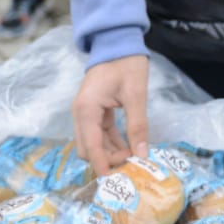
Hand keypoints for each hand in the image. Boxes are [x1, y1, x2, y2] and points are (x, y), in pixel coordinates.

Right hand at [72, 55, 149, 175]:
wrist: (117, 41)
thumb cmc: (127, 64)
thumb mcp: (136, 94)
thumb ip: (138, 125)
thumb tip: (142, 154)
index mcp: (86, 110)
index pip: (91, 147)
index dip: (103, 166)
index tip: (116, 182)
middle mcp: (80, 114)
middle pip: (88, 149)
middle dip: (107, 161)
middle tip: (131, 167)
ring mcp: (85, 112)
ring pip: (94, 143)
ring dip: (110, 153)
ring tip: (134, 160)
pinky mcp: (93, 111)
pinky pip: (99, 133)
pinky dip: (112, 143)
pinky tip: (130, 148)